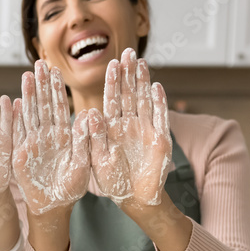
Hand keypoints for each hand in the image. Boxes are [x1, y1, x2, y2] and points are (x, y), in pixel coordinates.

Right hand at [12, 60, 90, 214]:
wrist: (53, 207)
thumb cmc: (70, 189)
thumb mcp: (83, 163)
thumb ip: (85, 140)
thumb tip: (89, 114)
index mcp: (64, 136)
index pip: (60, 106)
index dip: (57, 88)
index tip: (55, 70)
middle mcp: (48, 136)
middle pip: (44, 105)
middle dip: (42, 84)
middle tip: (40, 63)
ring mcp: (33, 143)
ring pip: (30, 114)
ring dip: (28, 95)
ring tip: (27, 75)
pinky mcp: (20, 154)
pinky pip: (17, 133)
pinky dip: (15, 118)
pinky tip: (14, 102)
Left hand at [89, 48, 171, 206]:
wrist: (134, 199)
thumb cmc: (112, 181)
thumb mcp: (97, 159)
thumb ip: (94, 137)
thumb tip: (89, 113)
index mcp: (110, 129)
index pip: (111, 100)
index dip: (112, 82)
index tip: (111, 63)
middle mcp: (128, 125)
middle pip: (129, 94)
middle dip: (128, 74)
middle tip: (128, 51)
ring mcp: (145, 130)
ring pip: (144, 101)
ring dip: (143, 82)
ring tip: (141, 62)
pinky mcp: (160, 140)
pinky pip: (160, 118)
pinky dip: (159, 103)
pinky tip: (156, 86)